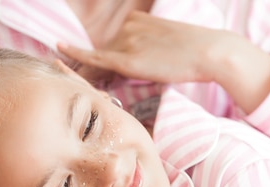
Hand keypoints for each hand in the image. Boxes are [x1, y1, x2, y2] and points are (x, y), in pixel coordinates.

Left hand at [58, 11, 221, 84]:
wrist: (210, 52)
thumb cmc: (197, 52)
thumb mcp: (170, 43)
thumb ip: (152, 48)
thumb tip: (145, 61)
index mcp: (139, 20)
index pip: (117, 41)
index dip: (114, 57)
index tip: (103, 64)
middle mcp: (129, 27)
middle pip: (107, 51)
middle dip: (104, 68)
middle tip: (107, 78)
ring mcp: (127, 41)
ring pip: (101, 59)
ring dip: (95, 71)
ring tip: (106, 85)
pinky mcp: (127, 58)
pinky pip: (95, 57)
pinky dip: (76, 53)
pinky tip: (59, 47)